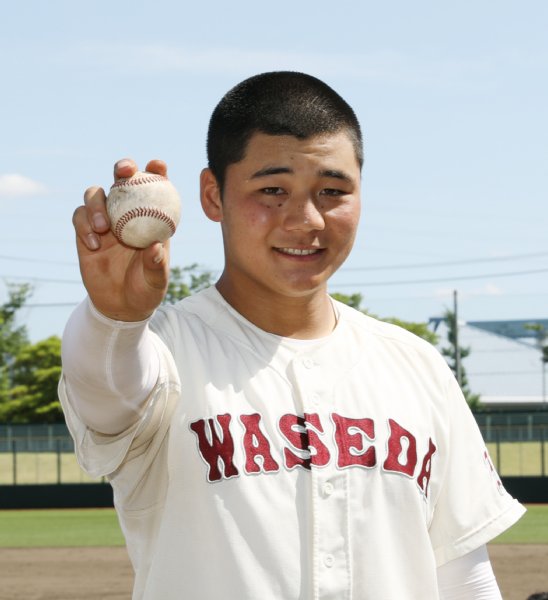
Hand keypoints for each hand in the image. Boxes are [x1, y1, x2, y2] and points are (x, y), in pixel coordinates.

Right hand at [72, 158, 170, 320]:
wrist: (121, 306)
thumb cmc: (146, 289)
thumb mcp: (156, 280)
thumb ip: (156, 265)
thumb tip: (154, 248)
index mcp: (151, 217)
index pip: (155, 186)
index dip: (156, 171)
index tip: (158, 165)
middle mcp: (127, 212)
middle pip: (122, 178)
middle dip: (123, 168)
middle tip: (123, 172)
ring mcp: (105, 219)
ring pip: (95, 193)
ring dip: (97, 204)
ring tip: (104, 228)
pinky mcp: (84, 231)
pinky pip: (79, 216)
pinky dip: (83, 224)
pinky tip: (93, 244)